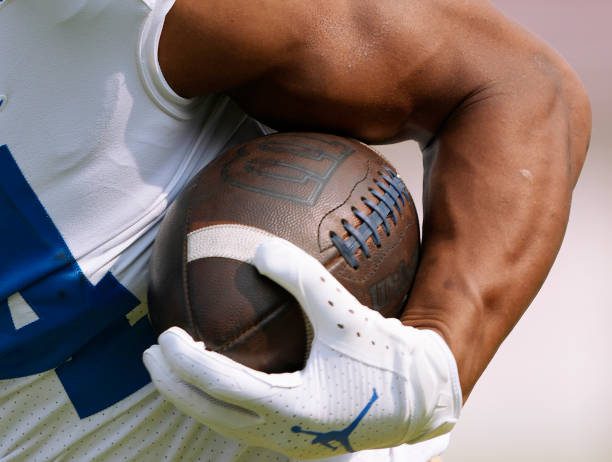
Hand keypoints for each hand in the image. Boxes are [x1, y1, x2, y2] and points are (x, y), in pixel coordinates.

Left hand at [143, 238, 461, 458]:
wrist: (423, 398)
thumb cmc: (389, 359)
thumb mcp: (348, 315)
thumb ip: (306, 280)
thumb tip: (261, 245)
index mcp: (295, 408)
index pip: (223, 389)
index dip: (186, 365)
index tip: (163, 335)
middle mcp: (287, 432)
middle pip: (213, 415)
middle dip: (175, 388)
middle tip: (150, 356)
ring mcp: (291, 439)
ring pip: (226, 424)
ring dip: (194, 397)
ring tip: (173, 369)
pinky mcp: (299, 436)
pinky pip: (247, 420)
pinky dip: (222, 400)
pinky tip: (220, 377)